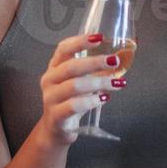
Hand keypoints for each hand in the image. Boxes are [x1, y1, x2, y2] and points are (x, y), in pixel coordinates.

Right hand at [35, 33, 123, 148]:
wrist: (56, 130)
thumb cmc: (70, 100)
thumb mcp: (79, 82)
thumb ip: (92, 71)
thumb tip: (117, 59)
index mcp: (54, 67)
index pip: (63, 48)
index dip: (80, 41)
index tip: (100, 37)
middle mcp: (49, 80)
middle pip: (71, 66)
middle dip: (95, 62)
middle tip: (114, 61)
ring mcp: (50, 98)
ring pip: (74, 86)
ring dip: (99, 83)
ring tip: (117, 83)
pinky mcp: (56, 116)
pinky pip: (74, 105)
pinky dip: (91, 101)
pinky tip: (105, 99)